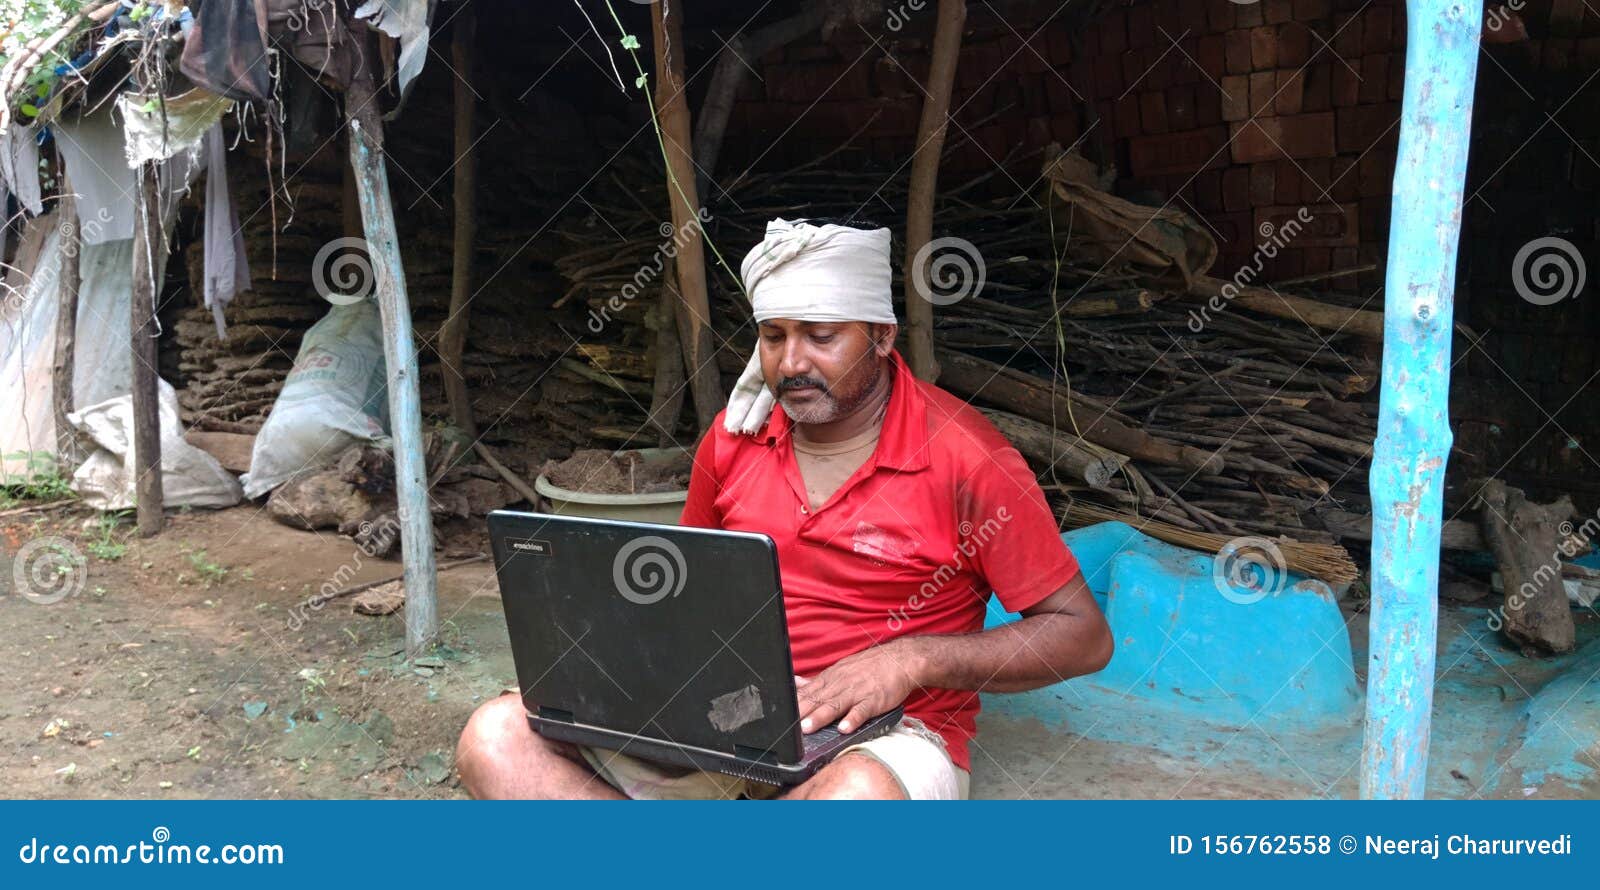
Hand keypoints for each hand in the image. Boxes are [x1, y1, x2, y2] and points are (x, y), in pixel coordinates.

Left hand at [795, 639, 925, 733]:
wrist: (899, 660)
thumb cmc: (869, 667)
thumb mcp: (840, 670)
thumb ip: (818, 681)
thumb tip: (795, 683)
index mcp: (831, 679)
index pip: (808, 693)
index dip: (794, 705)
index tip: (780, 717)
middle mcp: (841, 684)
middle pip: (818, 700)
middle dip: (802, 713)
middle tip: (788, 726)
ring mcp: (858, 692)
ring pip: (836, 705)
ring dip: (821, 717)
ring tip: (808, 728)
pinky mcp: (874, 700)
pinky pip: (862, 710)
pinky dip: (853, 719)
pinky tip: (845, 729)